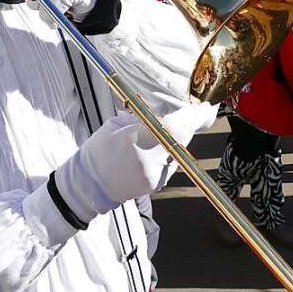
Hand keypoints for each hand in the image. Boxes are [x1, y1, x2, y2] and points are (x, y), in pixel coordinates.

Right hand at [52, 101, 218, 224]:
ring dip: (174, 141)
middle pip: (182, 138)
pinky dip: (165, 156)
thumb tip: (167, 106)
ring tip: (156, 138)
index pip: (174, 126)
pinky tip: (149, 155)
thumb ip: (142, 117)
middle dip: (188, 125)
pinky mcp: (155, 185)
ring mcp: (153, 174)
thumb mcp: (117, 125)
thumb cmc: (99, 149)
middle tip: (192, 114)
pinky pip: (169, 165)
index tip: (205, 107)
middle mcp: (148, 158)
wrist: (87, 184)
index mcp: (135, 138)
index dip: (193, 117)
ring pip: (177, 152)